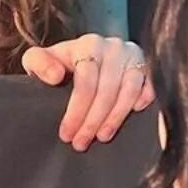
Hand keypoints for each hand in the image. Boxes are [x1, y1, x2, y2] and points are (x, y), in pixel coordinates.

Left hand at [21, 32, 154, 150]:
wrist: (82, 54)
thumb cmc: (60, 62)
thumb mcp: (39, 59)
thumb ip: (38, 63)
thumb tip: (55, 76)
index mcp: (87, 45)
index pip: (85, 82)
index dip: (76, 111)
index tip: (66, 134)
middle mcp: (113, 47)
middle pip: (106, 90)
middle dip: (92, 121)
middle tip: (80, 143)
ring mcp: (133, 56)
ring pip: (128, 91)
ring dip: (115, 118)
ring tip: (102, 137)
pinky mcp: (147, 66)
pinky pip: (149, 86)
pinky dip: (142, 100)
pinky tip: (132, 115)